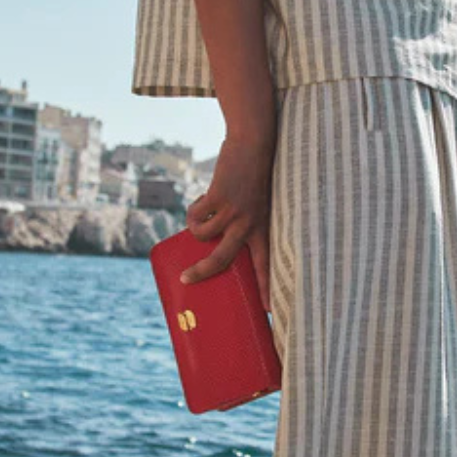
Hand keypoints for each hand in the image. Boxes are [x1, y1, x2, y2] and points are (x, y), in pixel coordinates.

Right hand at [180, 131, 273, 309]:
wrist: (254, 144)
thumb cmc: (254, 177)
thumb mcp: (256, 204)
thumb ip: (241, 223)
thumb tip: (207, 240)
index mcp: (262, 229)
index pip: (267, 266)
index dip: (267, 289)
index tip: (269, 311)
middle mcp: (250, 224)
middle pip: (223, 259)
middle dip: (202, 273)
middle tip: (187, 281)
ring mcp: (234, 211)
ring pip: (202, 235)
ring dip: (194, 228)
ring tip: (199, 217)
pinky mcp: (219, 197)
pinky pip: (195, 216)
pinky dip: (192, 212)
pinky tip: (201, 202)